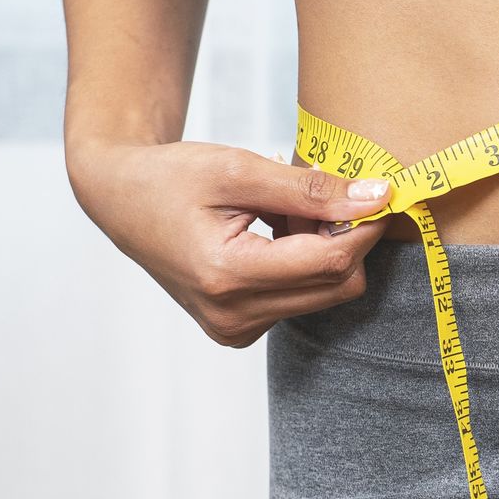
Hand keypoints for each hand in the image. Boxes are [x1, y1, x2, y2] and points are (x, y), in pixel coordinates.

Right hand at [68, 138, 392, 346]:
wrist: (121, 199)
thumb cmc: (171, 177)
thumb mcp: (240, 168)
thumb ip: (310, 189)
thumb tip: (377, 197)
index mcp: (227, 275)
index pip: (330, 262)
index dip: (364, 227)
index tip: (376, 192)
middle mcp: (232, 315)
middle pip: (336, 285)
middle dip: (343, 238)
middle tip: (319, 195)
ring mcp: (234, 329)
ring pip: (324, 294)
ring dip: (322, 250)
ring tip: (283, 212)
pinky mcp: (238, 330)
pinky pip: (301, 300)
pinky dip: (303, 265)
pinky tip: (274, 234)